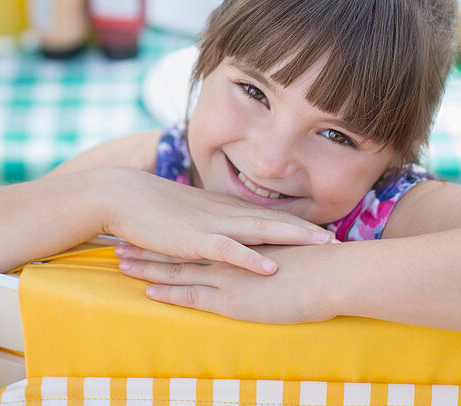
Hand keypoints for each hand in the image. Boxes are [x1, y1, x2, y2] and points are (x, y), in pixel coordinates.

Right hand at [101, 168, 332, 275]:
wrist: (120, 195)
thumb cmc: (151, 208)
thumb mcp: (188, 217)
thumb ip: (210, 225)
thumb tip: (227, 237)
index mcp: (223, 209)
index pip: (269, 216)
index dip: (298, 224)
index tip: (326, 232)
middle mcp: (223, 214)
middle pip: (275, 220)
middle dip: (307, 230)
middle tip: (340, 239)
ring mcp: (210, 225)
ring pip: (260, 229)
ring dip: (292, 236)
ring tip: (322, 244)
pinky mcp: (193, 239)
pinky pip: (228, 249)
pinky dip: (251, 257)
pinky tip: (272, 265)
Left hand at [116, 242, 340, 323]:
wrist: (330, 275)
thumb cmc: (318, 267)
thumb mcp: (287, 257)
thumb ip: (270, 256)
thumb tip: (268, 260)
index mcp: (238, 246)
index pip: (197, 240)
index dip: (170, 236)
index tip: (147, 231)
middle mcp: (227, 256)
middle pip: (179, 250)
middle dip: (147, 247)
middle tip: (120, 242)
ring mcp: (227, 275)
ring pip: (178, 270)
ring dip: (147, 267)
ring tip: (120, 262)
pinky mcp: (232, 296)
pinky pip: (193, 295)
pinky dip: (170, 293)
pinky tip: (150, 293)